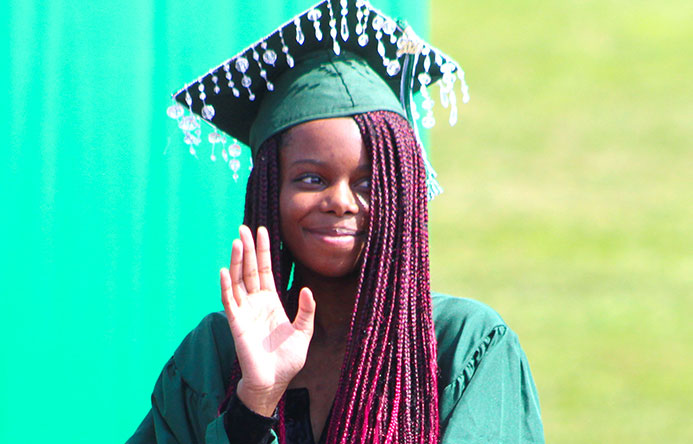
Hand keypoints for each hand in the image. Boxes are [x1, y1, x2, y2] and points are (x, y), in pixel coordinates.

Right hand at [220, 225, 315, 415]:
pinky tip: (224, 270)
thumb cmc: (288, 359)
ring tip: (237, 241)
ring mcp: (245, 311)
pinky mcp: (237, 324)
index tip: (263, 230)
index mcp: (271, 302)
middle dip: (247, 249)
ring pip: (238, 281)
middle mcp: (256, 303)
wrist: (274, 381)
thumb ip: (307, 310)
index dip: (263, 251)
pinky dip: (226, 286)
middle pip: (249, 270)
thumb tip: (306, 288)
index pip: (265, 270)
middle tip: (244, 227)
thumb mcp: (304, 331)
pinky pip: (229, 301)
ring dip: (236, 261)